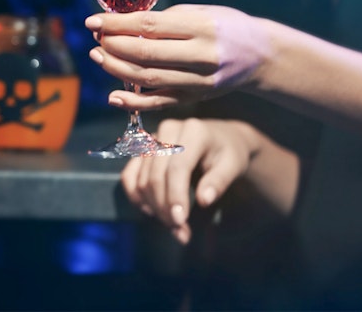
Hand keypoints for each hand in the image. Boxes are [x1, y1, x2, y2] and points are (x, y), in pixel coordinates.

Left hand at [85, 4, 271, 110]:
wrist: (262, 55)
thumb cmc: (226, 26)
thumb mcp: (201, 12)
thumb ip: (165, 19)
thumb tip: (121, 24)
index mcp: (202, 27)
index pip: (149, 26)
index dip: (116, 24)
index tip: (93, 21)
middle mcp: (202, 56)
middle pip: (146, 53)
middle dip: (113, 46)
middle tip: (96, 39)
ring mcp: (199, 81)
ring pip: (148, 79)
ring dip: (117, 69)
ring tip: (98, 57)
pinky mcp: (195, 98)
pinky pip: (159, 103)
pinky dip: (133, 102)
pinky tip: (113, 95)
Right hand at [121, 117, 260, 244]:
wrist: (219, 138)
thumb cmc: (228, 153)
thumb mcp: (233, 165)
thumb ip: (219, 181)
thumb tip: (204, 200)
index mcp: (193, 131)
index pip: (177, 167)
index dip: (175, 196)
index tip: (180, 221)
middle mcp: (168, 130)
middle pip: (156, 176)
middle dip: (165, 207)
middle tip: (180, 231)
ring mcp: (151, 138)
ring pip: (142, 179)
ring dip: (154, 207)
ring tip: (173, 227)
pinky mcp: (141, 149)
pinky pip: (129, 175)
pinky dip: (136, 196)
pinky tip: (151, 211)